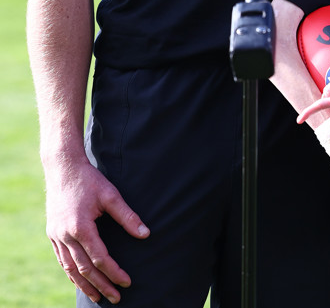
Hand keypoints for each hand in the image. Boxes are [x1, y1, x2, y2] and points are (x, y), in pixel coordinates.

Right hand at [45, 155, 149, 303]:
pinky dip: (71, 273)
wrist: (63, 167)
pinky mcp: (52, 233)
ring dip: (85, 285)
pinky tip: (80, 280)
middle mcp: (65, 235)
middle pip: (85, 269)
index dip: (114, 272)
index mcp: (80, 227)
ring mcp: (56, 235)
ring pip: (70, 268)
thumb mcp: (111, 195)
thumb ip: (128, 216)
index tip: (127, 281)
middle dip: (102, 285)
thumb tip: (146, 234)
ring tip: (98, 297)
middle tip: (117, 297)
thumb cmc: (90, 180)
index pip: (99, 258)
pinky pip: (62, 260)